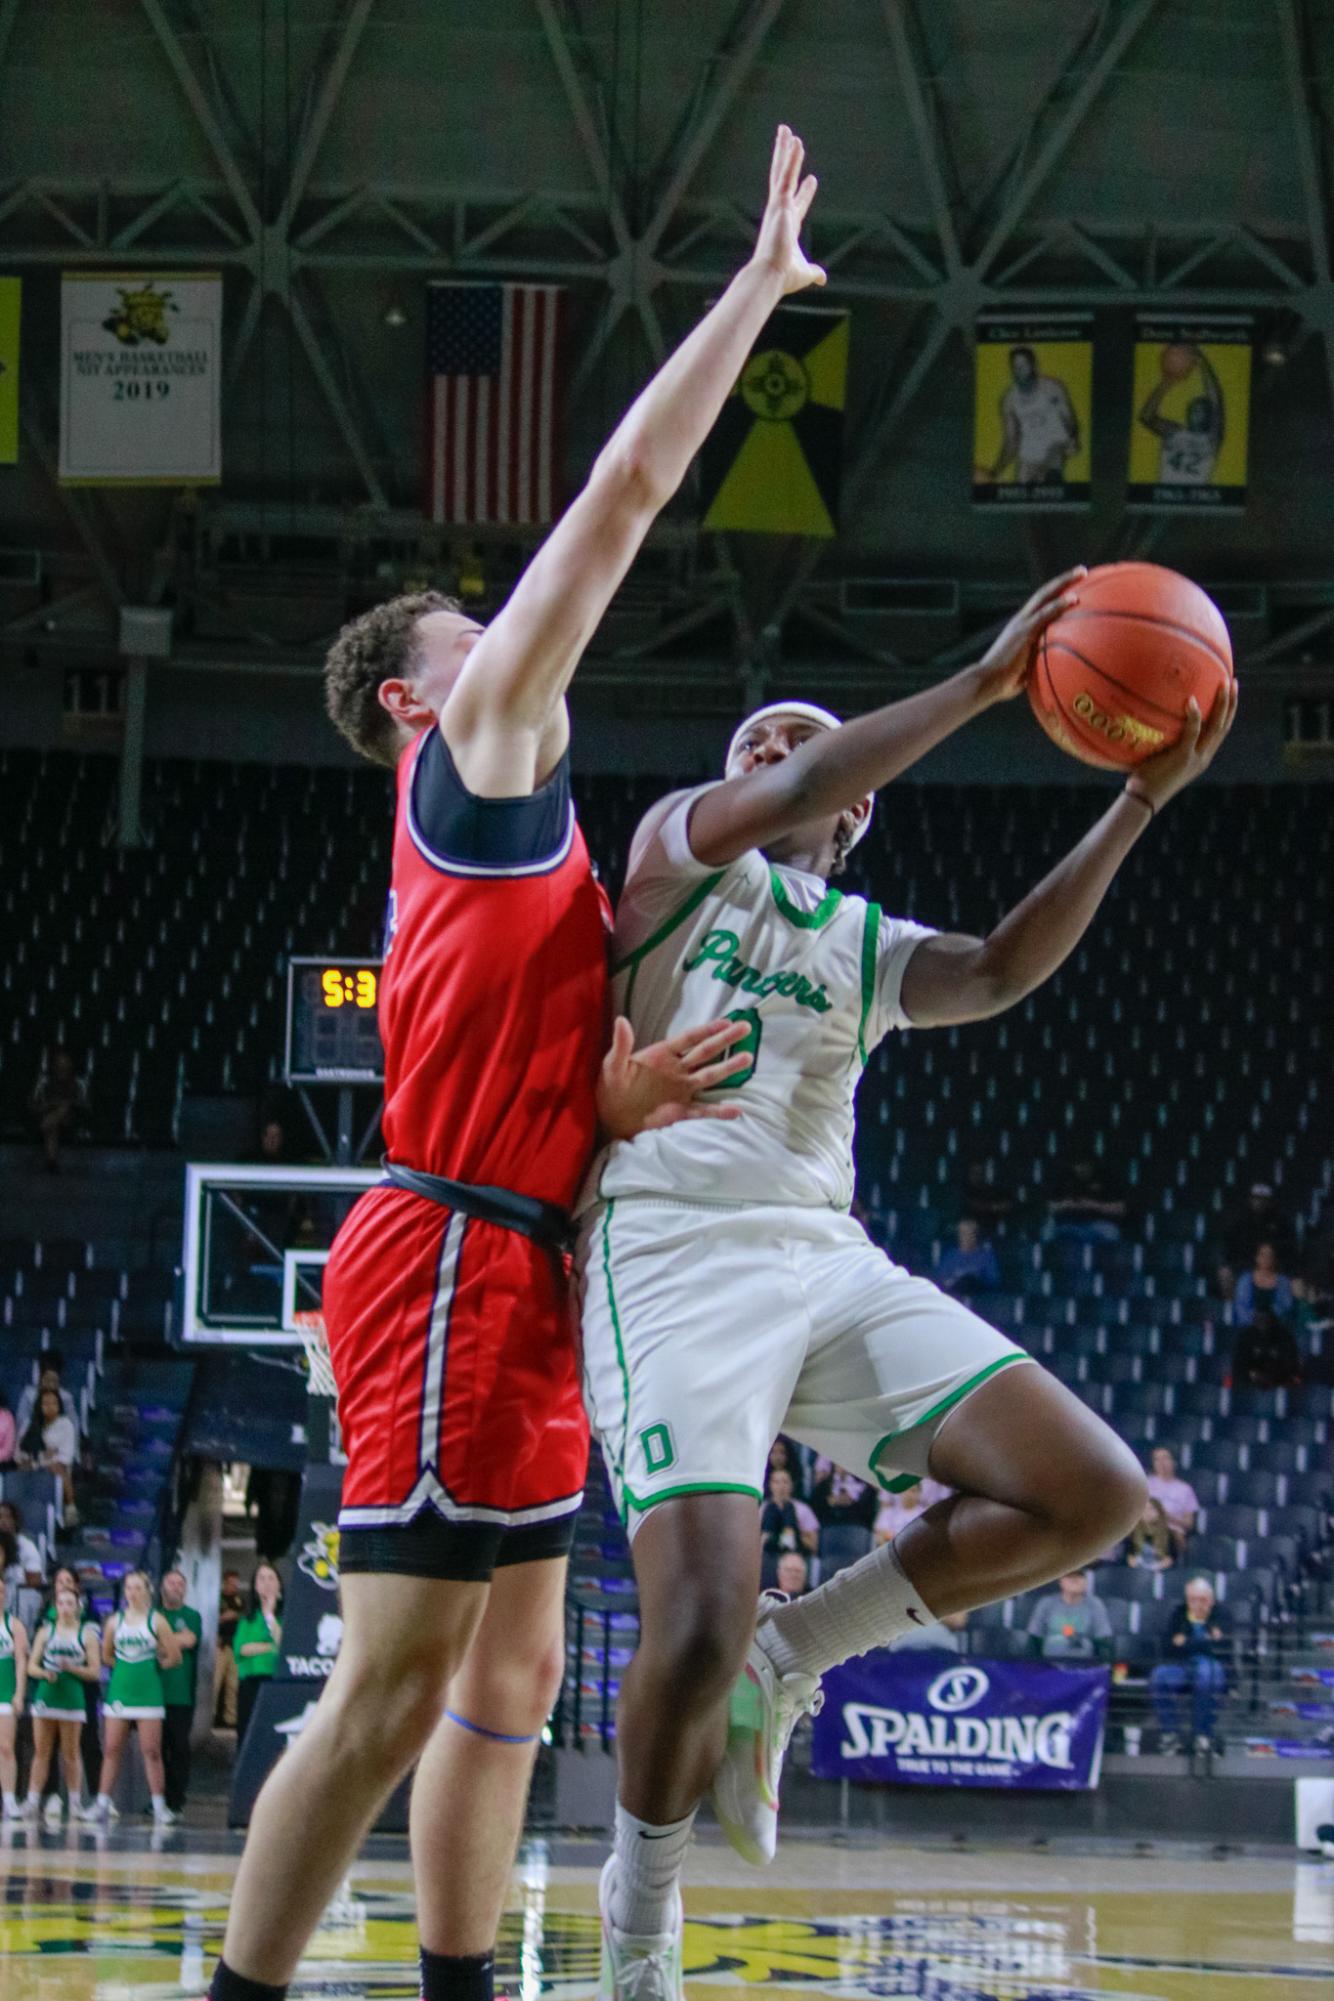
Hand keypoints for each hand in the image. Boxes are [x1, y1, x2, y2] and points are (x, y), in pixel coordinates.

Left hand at [596, 1015, 751, 1139]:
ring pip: (709, 1076)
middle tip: (746, 1028)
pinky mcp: (680, 1112)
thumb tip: (621, 1020)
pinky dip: (719, 1112)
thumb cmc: (611, 1087)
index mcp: (662, 1055)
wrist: (610, 1117)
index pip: (689, 1039)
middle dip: (724, 1040)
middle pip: (705, 1052)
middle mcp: (677, 1070)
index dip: (707, 1029)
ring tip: (747, 1058)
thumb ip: (621, 1045)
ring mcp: (681, 1091)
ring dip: (727, 1068)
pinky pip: (703, 1111)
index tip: (726, 1021)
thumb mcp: (612, 1066)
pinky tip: (736, 1111)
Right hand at [751, 125, 824, 295]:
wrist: (771, 276)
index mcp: (788, 226)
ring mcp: (778, 205)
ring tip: (787, 130)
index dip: (805, 192)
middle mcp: (781, 212)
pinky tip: (794, 141)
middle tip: (787, 142)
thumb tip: (822, 279)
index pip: (798, 204)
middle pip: (784, 180)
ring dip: (785, 151)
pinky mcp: (779, 203)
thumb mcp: (804, 272)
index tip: (812, 179)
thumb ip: (814, 272)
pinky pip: (785, 175)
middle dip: (786, 161)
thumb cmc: (783, 278)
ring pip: (781, 171)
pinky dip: (790, 158)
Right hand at [971, 568, 1086, 702]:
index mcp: (1020, 627)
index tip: (1072, 587)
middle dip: (1064, 580)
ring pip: (1046, 596)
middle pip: (1044, 593)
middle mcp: (1021, 620)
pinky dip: (1060, 604)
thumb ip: (1038, 667)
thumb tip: (1054, 676)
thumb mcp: (1024, 672)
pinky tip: (1075, 598)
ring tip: (1083, 573)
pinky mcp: (1024, 631)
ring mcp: (1022, 624)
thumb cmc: (1003, 684)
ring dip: (1065, 583)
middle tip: (1082, 571)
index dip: (1055, 595)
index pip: (1039, 605)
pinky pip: (1045, 614)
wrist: (987, 682)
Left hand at [1125, 679, 1237, 813]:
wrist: (1143, 799)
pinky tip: (1191, 699)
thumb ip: (1165, 741)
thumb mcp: (1161, 757)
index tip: (1231, 692)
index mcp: (1202, 757)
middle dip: (1231, 703)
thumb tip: (1152, 717)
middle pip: (1225, 726)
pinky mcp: (1183, 758)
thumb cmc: (1145, 777)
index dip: (1228, 711)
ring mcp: (1195, 758)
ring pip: (1216, 727)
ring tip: (1223, 684)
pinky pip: (1192, 733)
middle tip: (1233, 681)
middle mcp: (1204, 757)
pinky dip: (1194, 716)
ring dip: (1222, 704)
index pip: (1221, 731)